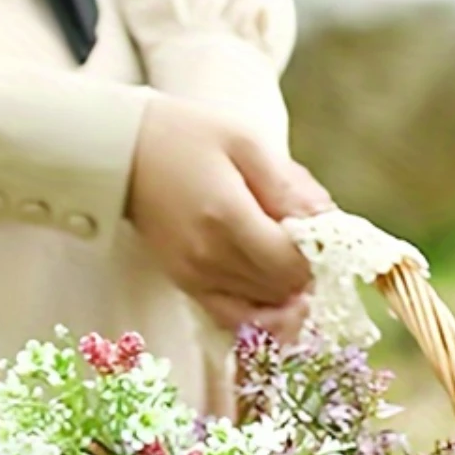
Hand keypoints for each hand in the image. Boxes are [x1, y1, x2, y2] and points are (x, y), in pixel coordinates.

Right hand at [127, 95, 332, 338]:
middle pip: (283, 290)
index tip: (320, 231)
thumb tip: (330, 225)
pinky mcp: (187, 287)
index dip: (317, 255)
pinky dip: (261, 310)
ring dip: (286, 288)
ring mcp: (196, 278)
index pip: (293, 266)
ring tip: (284, 253)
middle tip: (306, 240)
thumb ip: (290, 188)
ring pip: (265, 307)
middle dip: (305, 271)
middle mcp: (210, 258)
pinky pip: (236, 318)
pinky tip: (271, 290)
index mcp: (227, 219)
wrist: (123, 153)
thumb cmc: (187, 137)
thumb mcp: (246, 144)